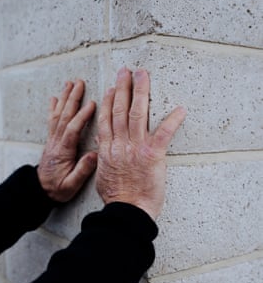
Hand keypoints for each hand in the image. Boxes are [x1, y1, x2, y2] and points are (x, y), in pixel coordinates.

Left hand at [38, 80, 96, 201]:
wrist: (39, 191)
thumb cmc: (57, 189)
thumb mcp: (71, 186)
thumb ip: (82, 171)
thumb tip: (94, 155)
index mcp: (63, 152)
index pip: (72, 130)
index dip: (82, 116)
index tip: (92, 104)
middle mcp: (56, 142)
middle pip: (64, 116)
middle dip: (72, 98)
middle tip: (79, 83)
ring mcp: (53, 139)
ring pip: (58, 115)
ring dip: (64, 98)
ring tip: (70, 84)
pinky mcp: (52, 140)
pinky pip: (52, 120)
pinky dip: (53, 107)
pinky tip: (54, 98)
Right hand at [96, 67, 185, 219]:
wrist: (128, 211)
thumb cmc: (116, 197)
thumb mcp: (102, 174)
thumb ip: (103, 156)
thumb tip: (101, 142)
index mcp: (107, 149)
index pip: (106, 119)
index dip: (108, 101)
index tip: (110, 88)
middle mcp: (119, 144)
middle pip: (119, 110)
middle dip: (122, 87)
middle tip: (126, 71)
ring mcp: (136, 148)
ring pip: (136, 114)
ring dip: (140, 92)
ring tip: (142, 76)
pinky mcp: (153, 155)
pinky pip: (164, 133)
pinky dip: (173, 120)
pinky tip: (181, 109)